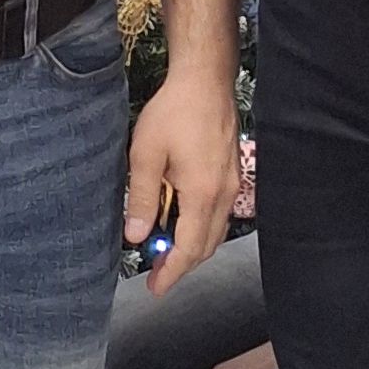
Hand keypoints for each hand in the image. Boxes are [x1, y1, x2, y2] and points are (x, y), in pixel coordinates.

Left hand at [124, 66, 239, 297]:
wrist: (205, 80)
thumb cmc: (174, 111)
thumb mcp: (145, 154)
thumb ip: (142, 197)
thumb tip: (135, 235)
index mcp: (202, 194)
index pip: (189, 248)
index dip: (172, 273)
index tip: (156, 288)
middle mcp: (224, 194)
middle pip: (207, 245)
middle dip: (183, 265)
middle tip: (157, 274)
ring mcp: (232, 183)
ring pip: (216, 230)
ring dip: (194, 247)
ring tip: (167, 251)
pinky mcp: (232, 173)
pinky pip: (220, 213)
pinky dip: (202, 227)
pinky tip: (183, 221)